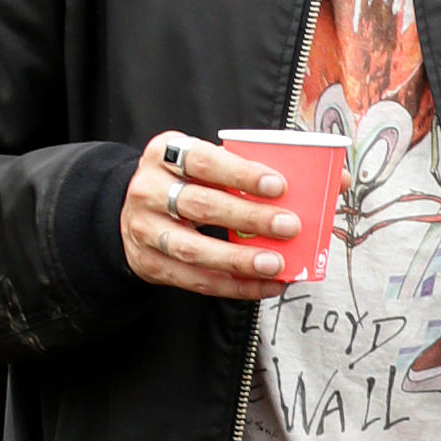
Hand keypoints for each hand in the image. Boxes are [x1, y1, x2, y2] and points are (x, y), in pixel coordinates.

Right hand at [122, 134, 298, 300]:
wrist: (132, 211)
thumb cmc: (180, 183)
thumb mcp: (200, 164)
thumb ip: (240, 172)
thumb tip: (308, 190)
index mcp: (164, 154)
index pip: (203, 161)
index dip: (241, 173)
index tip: (277, 186)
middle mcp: (148, 190)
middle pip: (201, 206)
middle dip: (250, 218)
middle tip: (288, 226)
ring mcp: (145, 230)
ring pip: (194, 250)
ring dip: (240, 259)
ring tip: (275, 264)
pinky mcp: (151, 264)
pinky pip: (196, 280)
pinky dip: (234, 286)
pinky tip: (264, 284)